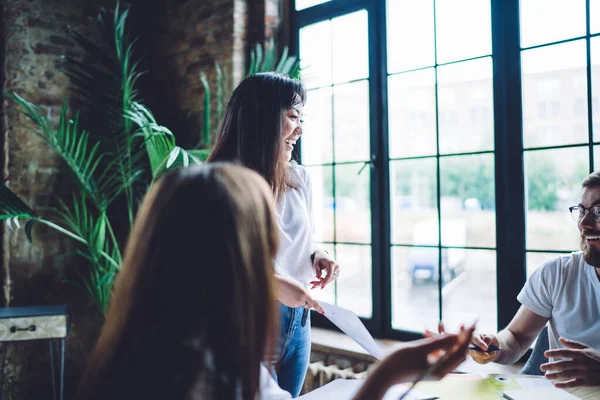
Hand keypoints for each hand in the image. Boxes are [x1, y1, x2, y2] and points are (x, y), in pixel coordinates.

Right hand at [274, 275, 323, 313]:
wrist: (277, 285)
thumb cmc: (288, 282)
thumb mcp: (300, 286)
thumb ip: (305, 293)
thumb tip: (307, 298)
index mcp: (304, 294)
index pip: (313, 303)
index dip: (319, 308)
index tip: (323, 312)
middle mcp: (300, 300)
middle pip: (308, 304)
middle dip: (308, 302)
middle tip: (303, 296)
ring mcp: (295, 304)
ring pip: (301, 304)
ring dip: (300, 301)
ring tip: (293, 293)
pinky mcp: (290, 306)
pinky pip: (295, 305)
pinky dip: (295, 301)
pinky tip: (290, 295)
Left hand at [309, 249, 339, 289]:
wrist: (323, 255)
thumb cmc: (319, 258)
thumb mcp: (316, 263)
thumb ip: (317, 270)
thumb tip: (318, 278)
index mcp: (332, 264)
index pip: (329, 275)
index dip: (325, 282)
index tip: (320, 287)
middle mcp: (336, 267)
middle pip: (329, 279)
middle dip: (321, 283)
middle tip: (312, 287)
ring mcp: (337, 271)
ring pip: (329, 280)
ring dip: (321, 282)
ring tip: (312, 283)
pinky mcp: (336, 273)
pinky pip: (330, 279)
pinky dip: (324, 280)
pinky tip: (318, 280)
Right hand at [355, 325, 473, 399]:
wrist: (383, 374)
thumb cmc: (399, 362)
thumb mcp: (419, 349)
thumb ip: (439, 342)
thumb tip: (457, 335)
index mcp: (440, 370)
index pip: (460, 353)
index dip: (467, 338)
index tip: (471, 325)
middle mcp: (440, 372)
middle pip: (457, 354)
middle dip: (461, 339)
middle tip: (464, 324)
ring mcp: (434, 370)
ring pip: (448, 353)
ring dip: (449, 340)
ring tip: (445, 325)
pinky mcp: (427, 367)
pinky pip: (439, 354)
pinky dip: (439, 344)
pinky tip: (433, 334)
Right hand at [469, 333, 499, 363]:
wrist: (493, 346)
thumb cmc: (491, 340)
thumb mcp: (492, 337)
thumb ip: (488, 339)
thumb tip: (485, 345)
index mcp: (474, 336)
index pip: (475, 339)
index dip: (480, 344)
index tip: (486, 348)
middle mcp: (471, 345)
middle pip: (472, 351)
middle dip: (480, 354)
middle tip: (487, 355)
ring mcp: (473, 352)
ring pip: (478, 358)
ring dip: (487, 357)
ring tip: (494, 352)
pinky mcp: (476, 358)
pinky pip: (481, 361)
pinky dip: (488, 359)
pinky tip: (491, 355)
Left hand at [541, 337, 599, 387]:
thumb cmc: (597, 359)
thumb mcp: (587, 349)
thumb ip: (573, 344)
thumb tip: (560, 338)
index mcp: (580, 354)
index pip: (564, 352)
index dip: (554, 353)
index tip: (545, 354)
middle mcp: (581, 363)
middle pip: (563, 364)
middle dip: (551, 366)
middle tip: (541, 367)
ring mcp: (584, 373)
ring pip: (567, 374)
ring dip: (555, 375)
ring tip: (546, 376)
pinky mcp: (587, 382)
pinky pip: (574, 383)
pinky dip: (564, 385)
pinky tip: (556, 385)